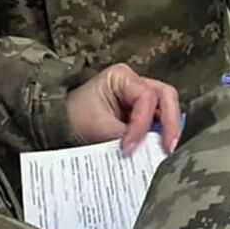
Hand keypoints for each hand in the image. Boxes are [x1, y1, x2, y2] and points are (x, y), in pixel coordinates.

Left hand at [66, 64, 180, 153]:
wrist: (59, 126)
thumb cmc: (74, 118)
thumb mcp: (99, 128)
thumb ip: (127, 138)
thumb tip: (149, 151)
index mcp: (122, 77)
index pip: (146, 98)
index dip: (142, 124)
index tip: (130, 146)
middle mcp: (136, 84)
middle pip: (166, 97)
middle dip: (171, 122)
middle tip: (168, 147)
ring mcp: (141, 98)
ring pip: (167, 108)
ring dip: (169, 128)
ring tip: (165, 150)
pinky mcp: (142, 114)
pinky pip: (159, 121)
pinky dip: (161, 134)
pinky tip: (159, 148)